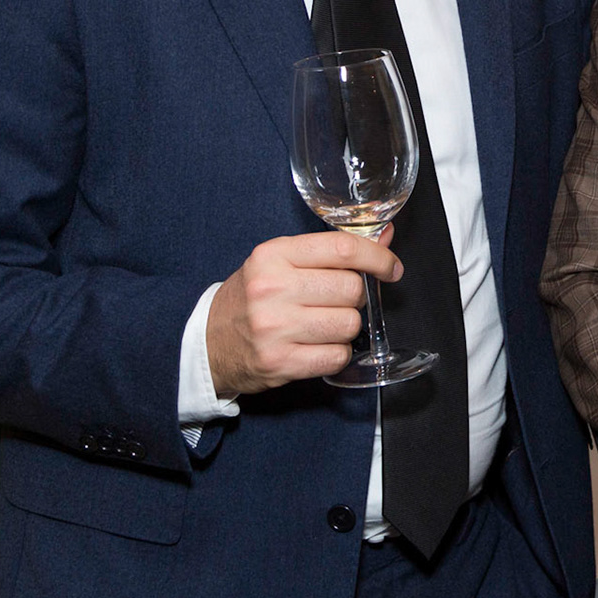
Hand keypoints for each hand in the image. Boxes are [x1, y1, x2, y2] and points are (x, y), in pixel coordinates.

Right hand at [206, 226, 401, 395]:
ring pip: (350, 324)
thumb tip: (385, 236)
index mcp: (273, 256)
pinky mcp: (279, 362)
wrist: (207, 343)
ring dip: (345, 327)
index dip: (378, 257)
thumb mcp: (281, 262)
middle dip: (354, 297)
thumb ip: (332, 249)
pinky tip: (315, 346)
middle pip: (352, 289)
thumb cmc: (250, 299)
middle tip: (333, 301)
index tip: (391, 267)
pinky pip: (337, 356)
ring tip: (319, 324)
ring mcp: (275, 328)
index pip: (343, 249)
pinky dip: (335, 353)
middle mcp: (272, 289)